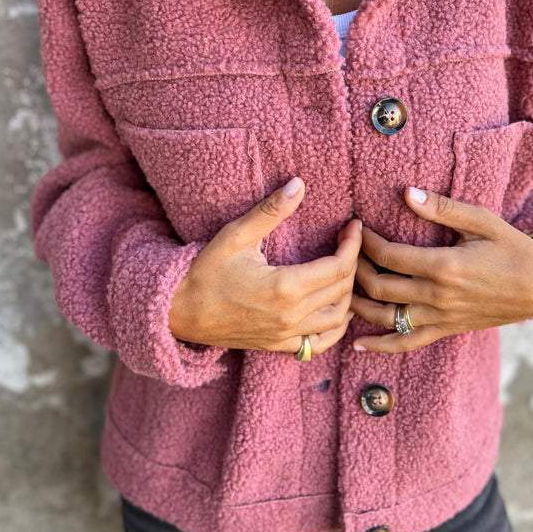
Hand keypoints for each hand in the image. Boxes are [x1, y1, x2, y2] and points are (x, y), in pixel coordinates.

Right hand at [169, 176, 361, 356]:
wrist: (178, 312)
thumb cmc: (205, 272)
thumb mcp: (236, 235)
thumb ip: (270, 211)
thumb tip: (298, 185)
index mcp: (285, 288)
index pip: (338, 266)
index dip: (352, 244)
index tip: (354, 226)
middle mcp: (291, 316)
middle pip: (342, 290)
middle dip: (353, 263)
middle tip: (349, 241)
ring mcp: (286, 336)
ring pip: (337, 318)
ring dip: (348, 294)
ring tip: (345, 271)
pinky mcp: (279, 346)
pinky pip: (320, 343)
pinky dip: (335, 327)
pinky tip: (336, 310)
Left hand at [350, 186, 532, 352]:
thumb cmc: (512, 248)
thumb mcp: (482, 221)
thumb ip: (442, 208)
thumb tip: (406, 193)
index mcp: (444, 266)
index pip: (389, 255)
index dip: (366, 241)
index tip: (355, 226)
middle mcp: (438, 296)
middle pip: (379, 286)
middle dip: (355, 267)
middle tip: (344, 251)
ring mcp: (440, 318)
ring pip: (385, 318)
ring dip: (358, 303)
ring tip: (340, 287)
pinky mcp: (445, 330)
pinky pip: (407, 344)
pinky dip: (380, 347)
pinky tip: (357, 344)